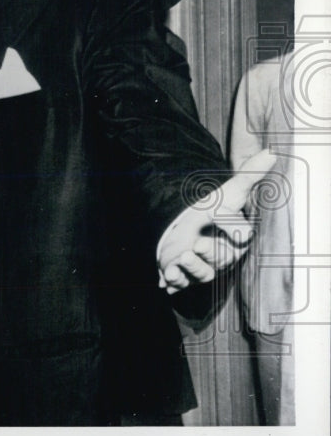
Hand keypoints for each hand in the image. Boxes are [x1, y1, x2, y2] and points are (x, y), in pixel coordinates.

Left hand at [157, 148, 276, 293]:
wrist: (187, 222)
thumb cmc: (212, 208)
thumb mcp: (229, 191)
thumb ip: (249, 175)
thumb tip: (271, 152)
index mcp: (238, 236)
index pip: (242, 234)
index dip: (233, 227)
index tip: (217, 212)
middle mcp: (224, 255)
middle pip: (221, 258)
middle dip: (209, 252)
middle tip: (195, 244)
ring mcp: (204, 266)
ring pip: (202, 274)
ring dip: (191, 268)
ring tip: (181, 257)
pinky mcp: (184, 274)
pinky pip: (181, 283)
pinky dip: (173, 281)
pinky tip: (165, 277)